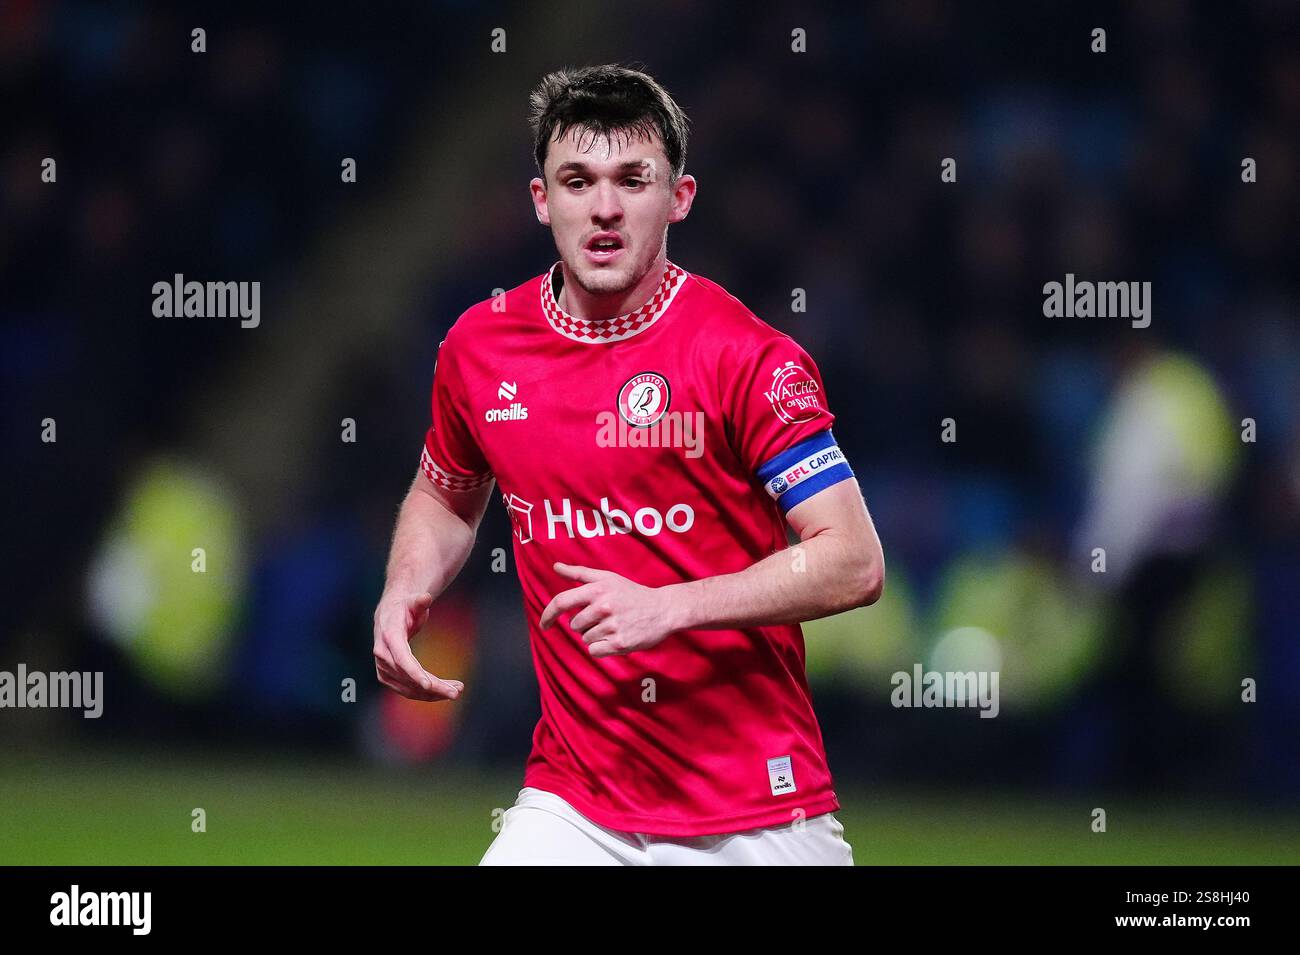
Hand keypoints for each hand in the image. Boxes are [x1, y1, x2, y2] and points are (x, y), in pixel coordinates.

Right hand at [372, 591, 463, 700]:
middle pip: (409, 677)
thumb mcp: (413, 600)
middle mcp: (383, 654)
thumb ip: (419, 600)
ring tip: (457, 690)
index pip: (401, 658)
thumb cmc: (405, 607)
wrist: (389, 615)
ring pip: (409, 688)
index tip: (429, 685)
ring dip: (433, 693)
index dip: (414, 672)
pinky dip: (425, 694)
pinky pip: (407, 690)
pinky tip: (443, 691)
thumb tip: (426, 597)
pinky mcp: (387, 676)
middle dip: (433, 687)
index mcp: (389, 636)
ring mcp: (383, 668)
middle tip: (456, 692)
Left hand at [539, 563, 676, 657]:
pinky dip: (601, 648)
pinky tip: (615, 638)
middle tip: (605, 617)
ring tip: (614, 626)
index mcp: (598, 589)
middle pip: (575, 625)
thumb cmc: (632, 593)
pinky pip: (594, 651)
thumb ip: (579, 573)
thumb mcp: (607, 578)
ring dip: (595, 636)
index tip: (544, 624)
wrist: (663, 609)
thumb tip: (556, 567)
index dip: (548, 614)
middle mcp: (603, 607)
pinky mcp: (620, 644)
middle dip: (585, 624)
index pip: (562, 601)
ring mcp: (612, 626)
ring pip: (585, 639)